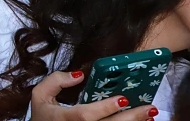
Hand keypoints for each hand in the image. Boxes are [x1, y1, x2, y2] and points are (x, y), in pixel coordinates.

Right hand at [30, 71, 155, 120]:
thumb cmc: (43, 117)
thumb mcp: (39, 95)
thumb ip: (55, 81)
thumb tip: (79, 74)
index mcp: (63, 118)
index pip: (86, 115)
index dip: (105, 108)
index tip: (122, 99)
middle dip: (130, 118)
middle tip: (148, 108)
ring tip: (150, 115)